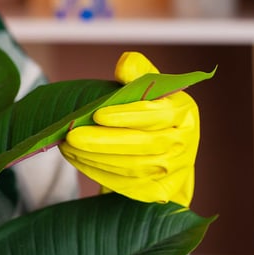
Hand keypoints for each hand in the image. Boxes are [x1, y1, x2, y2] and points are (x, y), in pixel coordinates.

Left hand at [59, 52, 199, 206]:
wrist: (166, 150)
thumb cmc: (152, 111)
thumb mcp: (150, 87)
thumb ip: (138, 73)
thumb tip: (125, 64)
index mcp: (184, 112)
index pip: (157, 114)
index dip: (127, 115)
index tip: (97, 114)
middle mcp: (184, 143)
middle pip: (143, 145)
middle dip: (104, 141)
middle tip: (72, 136)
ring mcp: (173, 170)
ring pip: (132, 167)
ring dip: (96, 158)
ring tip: (69, 146)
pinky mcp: (157, 190)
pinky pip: (125, 184)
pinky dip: (98, 171)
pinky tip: (78, 159)